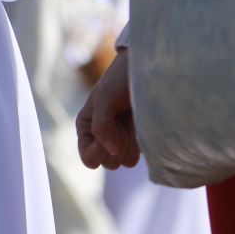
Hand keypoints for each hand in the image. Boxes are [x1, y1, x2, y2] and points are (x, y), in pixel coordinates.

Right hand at [77, 48, 140, 169]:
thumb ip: (101, 126)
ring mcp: (121, 141)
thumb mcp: (104, 97)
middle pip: (107, 163)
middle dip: (117, 145)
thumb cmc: (122, 79)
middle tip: (123, 120)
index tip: (110, 130)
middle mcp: (101, 137)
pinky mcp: (139, 142)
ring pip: (123, 162)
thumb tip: (113, 151)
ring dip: (130, 145)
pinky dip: (141, 145)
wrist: (148, 71)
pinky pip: (138, 157)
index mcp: (86, 127)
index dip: (100, 149)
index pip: (89, 158)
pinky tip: (142, 125)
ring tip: (133, 120)